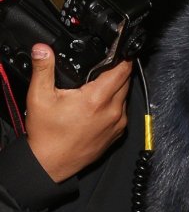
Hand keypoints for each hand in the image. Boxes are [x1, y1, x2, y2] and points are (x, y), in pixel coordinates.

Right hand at [25, 46, 130, 181]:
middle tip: (107, 62)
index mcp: (96, 100)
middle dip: (119, 70)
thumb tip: (43, 49)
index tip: (122, 49)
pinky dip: (115, 104)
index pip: (121, 71)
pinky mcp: (117, 134)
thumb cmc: (47, 135)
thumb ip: (43, 69)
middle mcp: (112, 112)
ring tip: (100, 82)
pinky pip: (122, 112)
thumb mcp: (39, 97)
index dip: (123, 56)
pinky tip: (100, 103)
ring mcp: (117, 124)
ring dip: (117, 87)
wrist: (52, 163)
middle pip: (126, 82)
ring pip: (125, 97)